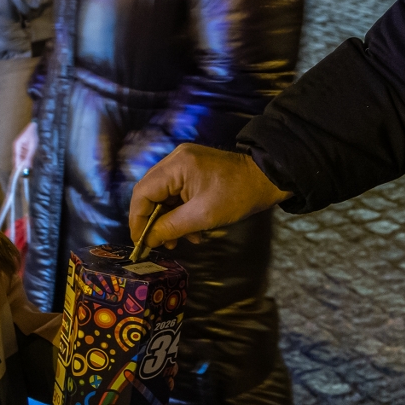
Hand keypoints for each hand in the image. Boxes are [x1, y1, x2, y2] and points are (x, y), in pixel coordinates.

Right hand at [12, 121, 36, 171]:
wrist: (34, 127)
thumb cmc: (32, 135)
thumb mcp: (32, 146)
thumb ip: (29, 156)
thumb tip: (27, 166)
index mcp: (16, 146)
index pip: (16, 158)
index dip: (17, 166)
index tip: (19, 173)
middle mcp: (16, 147)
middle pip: (17, 159)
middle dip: (20, 166)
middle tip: (25, 173)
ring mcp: (19, 148)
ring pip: (20, 158)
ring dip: (23, 163)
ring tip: (28, 169)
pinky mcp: (22, 149)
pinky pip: (23, 156)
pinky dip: (26, 160)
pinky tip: (29, 164)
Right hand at [128, 143, 289, 248]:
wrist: (267, 179)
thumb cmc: (237, 196)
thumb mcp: (202, 216)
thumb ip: (170, 227)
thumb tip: (148, 240)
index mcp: (175, 166)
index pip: (142, 193)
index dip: (137, 220)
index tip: (140, 242)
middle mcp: (175, 160)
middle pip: (149, 193)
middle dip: (152, 221)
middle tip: (157, 244)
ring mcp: (183, 163)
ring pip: (162, 195)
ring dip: (167, 219)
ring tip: (177, 241)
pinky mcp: (192, 169)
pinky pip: (176, 192)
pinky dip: (179, 212)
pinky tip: (191, 230)